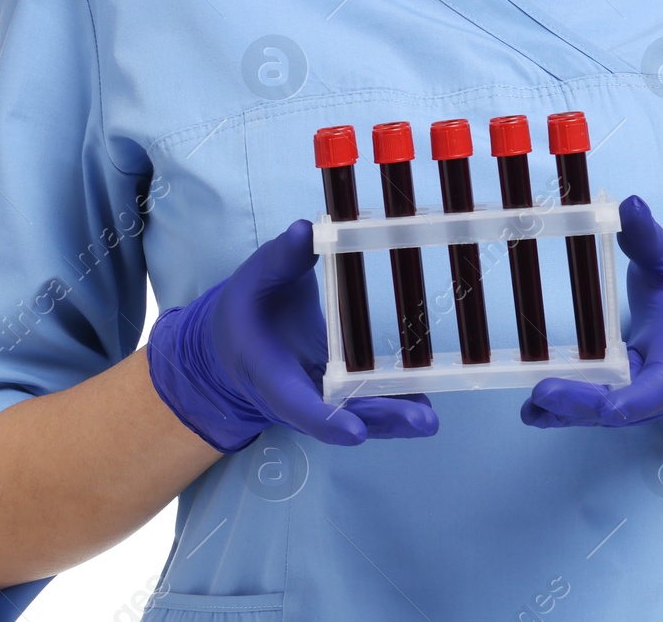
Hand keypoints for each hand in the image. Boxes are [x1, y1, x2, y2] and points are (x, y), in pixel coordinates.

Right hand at [147, 219, 436, 451]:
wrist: (234, 342)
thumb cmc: (247, 306)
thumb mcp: (256, 277)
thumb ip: (282, 256)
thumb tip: (305, 230)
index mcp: (270, 372)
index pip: (296, 404)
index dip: (326, 421)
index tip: (356, 432)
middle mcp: (296, 397)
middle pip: (338, 418)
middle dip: (379, 421)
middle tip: (422, 420)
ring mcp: (317, 400)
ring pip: (356, 417)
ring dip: (393, 420)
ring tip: (428, 420)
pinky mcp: (335, 394)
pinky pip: (363, 405)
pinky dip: (391, 406)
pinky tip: (423, 403)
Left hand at [521, 195, 662, 458]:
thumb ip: (649, 240)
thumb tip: (629, 204)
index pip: (661, 387)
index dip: (637, 400)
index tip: (613, 407)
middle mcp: (658, 390)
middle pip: (621, 406)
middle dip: (583, 403)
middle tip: (545, 393)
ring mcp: (637, 400)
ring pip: (602, 413)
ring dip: (568, 412)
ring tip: (533, 406)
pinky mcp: (619, 399)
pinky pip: (593, 408)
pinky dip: (564, 413)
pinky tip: (533, 412)